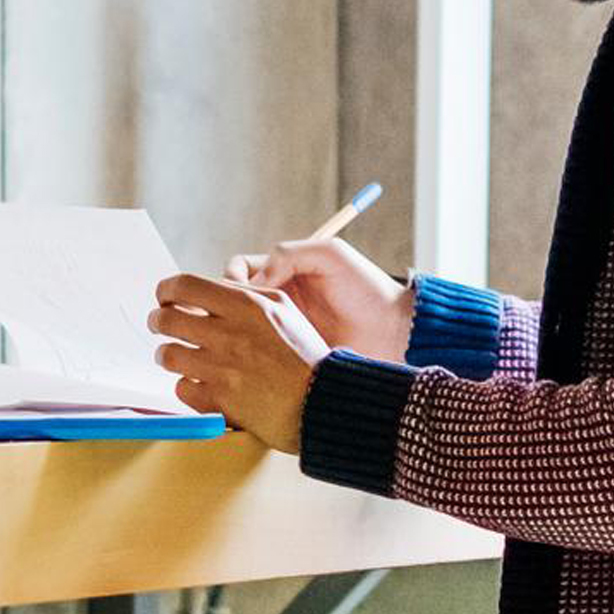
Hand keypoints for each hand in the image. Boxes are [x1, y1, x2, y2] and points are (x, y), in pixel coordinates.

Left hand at [148, 274, 325, 450]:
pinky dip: (185, 386)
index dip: (165, 290)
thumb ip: (244, 292)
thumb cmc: (304, 353)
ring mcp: (222, 370)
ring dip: (167, 354)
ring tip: (176, 356)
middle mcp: (229, 335)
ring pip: (168, 355)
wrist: (320, 401)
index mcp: (245, 306)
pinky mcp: (219, 402)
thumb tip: (209, 286)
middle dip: (157, 321)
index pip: (184, 285)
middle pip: (167, 319)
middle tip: (160, 325)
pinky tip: (197, 383)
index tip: (164, 297)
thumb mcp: (283, 307)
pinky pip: (181, 388)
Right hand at [223, 235, 413, 360]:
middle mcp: (276, 300)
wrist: (393, 332)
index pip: (238, 270)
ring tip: (235, 340)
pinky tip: (250, 359)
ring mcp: (279, 329)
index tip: (238, 292)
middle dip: (220, 308)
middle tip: (223, 319)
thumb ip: (289, 254)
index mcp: (283, 273)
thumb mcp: (330, 255)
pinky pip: (255, 355)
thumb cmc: (366, 288)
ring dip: (230, 333)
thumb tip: (252, 280)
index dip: (229, 278)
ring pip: (237, 330)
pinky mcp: (286, 355)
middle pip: (229, 301)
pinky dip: (245, 356)